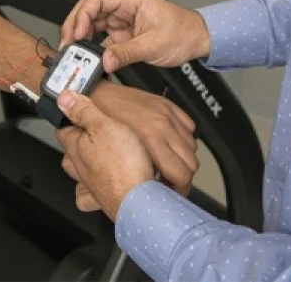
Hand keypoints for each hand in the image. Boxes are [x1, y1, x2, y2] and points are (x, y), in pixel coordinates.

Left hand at [55, 91, 154, 220]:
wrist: (138, 202)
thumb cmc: (124, 166)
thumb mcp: (104, 126)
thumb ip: (83, 112)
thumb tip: (63, 97)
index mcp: (76, 146)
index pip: (63, 127)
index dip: (70, 115)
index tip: (76, 108)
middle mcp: (80, 166)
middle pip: (71, 149)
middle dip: (78, 138)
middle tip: (91, 127)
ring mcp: (92, 183)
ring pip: (82, 168)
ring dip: (88, 159)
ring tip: (103, 149)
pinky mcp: (105, 195)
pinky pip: (94, 189)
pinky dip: (97, 183)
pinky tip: (110, 176)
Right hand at [61, 0, 210, 72]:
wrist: (198, 39)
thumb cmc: (183, 32)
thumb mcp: (154, 44)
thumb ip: (127, 53)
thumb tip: (105, 62)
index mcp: (131, 1)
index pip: (97, 0)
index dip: (83, 15)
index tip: (77, 33)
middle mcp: (124, 9)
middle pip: (90, 11)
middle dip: (75, 26)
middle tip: (67, 45)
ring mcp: (122, 22)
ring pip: (93, 25)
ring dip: (81, 38)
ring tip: (74, 54)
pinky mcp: (124, 36)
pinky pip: (102, 40)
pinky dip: (93, 50)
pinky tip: (89, 60)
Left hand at [89, 83, 198, 199]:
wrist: (98, 97)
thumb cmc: (102, 127)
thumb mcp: (114, 157)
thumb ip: (136, 174)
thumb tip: (147, 192)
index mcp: (151, 141)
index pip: (182, 176)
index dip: (179, 190)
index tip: (172, 192)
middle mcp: (162, 127)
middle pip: (191, 163)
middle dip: (183, 177)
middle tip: (172, 181)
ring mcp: (167, 115)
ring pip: (192, 146)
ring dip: (183, 158)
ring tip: (170, 163)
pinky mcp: (168, 106)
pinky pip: (189, 127)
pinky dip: (183, 137)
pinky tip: (171, 143)